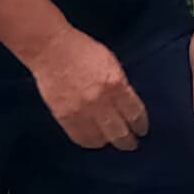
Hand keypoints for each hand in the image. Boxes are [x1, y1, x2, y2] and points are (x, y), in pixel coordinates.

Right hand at [31, 27, 147, 150]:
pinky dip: (89, 141)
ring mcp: (82, 111)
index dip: (140, 125)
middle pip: (120, 132)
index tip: (141, 130)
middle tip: (130, 144)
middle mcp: (100, 101)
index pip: (135, 113)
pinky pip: (81, 138)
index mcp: (116, 84)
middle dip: (128, 141)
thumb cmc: (80, 49)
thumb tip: (125, 104)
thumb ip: (119, 85)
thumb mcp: (110, 63)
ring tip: (110, 141)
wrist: (51, 49)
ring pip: (101, 139)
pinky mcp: (65, 117)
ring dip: (108, 142)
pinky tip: (92, 139)